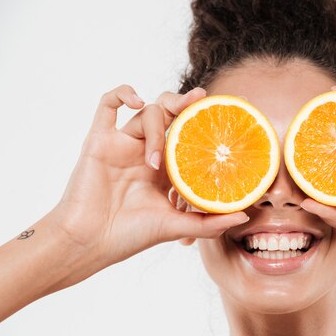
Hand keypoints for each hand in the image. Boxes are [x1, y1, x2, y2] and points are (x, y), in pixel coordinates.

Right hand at [51, 84, 248, 268]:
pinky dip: (121, 93)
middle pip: (170, 114)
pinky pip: (107, 104)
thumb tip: (245, 216)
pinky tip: (135, 99)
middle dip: (186, 104)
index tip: (228, 109)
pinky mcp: (100, 140)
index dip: (205, 121)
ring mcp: (124, 144)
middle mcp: (147, 152)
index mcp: (167, 169)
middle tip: (200, 100)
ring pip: (147, 113)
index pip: (189, 136)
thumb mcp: (176, 227)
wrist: (89, 242)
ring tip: (154, 161)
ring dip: (156, 130)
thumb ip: (210, 222)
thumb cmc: (130, 236)